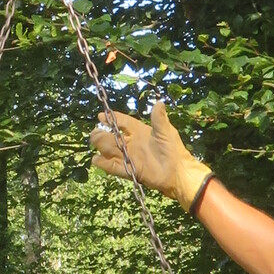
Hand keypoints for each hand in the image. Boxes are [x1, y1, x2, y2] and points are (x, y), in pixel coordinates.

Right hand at [88, 101, 209, 210]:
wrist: (178, 172)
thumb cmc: (174, 150)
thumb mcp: (166, 132)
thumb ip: (159, 118)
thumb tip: (159, 102)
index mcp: (141, 131)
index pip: (124, 122)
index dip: (113, 119)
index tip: (101, 115)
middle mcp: (133, 143)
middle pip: (113, 137)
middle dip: (102, 134)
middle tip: (95, 132)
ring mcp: (130, 157)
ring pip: (111, 150)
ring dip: (101, 146)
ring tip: (94, 142)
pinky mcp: (130, 170)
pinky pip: (114, 166)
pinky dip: (105, 164)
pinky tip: (95, 160)